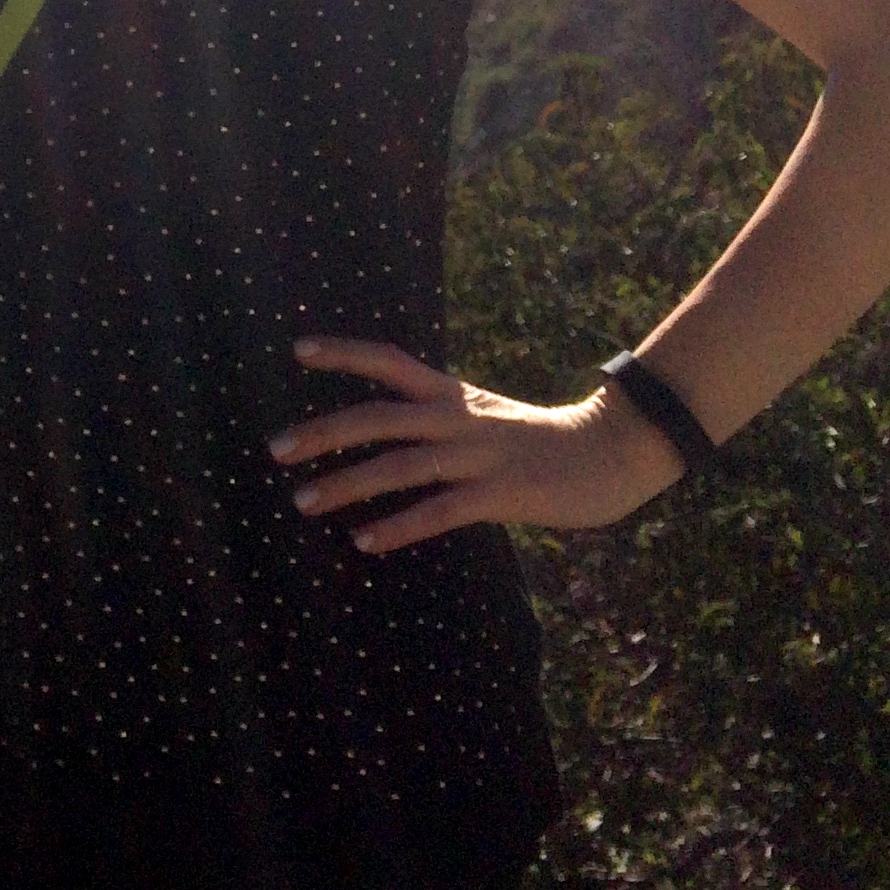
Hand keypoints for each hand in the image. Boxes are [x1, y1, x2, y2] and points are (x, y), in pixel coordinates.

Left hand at [269, 334, 681, 552]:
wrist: (613, 452)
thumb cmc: (541, 440)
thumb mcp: (484, 416)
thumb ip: (438, 420)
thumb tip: (385, 434)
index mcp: (454, 395)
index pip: (389, 361)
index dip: (344, 353)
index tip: (297, 349)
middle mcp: (458, 419)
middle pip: (377, 417)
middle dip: (323, 432)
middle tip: (275, 449)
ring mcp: (478, 456)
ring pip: (398, 467)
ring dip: (346, 485)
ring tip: (303, 502)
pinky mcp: (499, 495)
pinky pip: (437, 512)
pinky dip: (397, 527)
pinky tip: (364, 541)